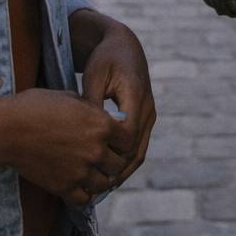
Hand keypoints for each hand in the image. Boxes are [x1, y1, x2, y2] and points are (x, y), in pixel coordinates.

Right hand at [3, 89, 132, 204]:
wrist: (7, 129)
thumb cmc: (36, 107)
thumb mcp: (71, 98)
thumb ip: (92, 110)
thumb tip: (102, 116)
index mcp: (101, 125)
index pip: (129, 140)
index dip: (123, 140)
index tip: (115, 140)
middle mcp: (96, 150)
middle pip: (120, 164)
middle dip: (114, 160)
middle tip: (105, 158)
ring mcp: (80, 171)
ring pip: (105, 184)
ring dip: (101, 178)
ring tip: (93, 173)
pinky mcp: (64, 187)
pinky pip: (84, 199)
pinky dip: (84, 194)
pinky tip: (79, 185)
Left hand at [74, 13, 155, 185]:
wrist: (125, 47)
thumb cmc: (105, 60)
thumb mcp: (95, 76)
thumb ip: (91, 103)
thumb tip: (84, 131)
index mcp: (136, 95)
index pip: (127, 134)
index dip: (111, 153)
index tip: (90, 167)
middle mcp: (148, 108)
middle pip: (136, 148)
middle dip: (117, 169)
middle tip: (95, 188)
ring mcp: (150, 115)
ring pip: (140, 151)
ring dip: (124, 170)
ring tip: (103, 187)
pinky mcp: (146, 119)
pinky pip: (139, 146)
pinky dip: (126, 161)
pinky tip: (111, 175)